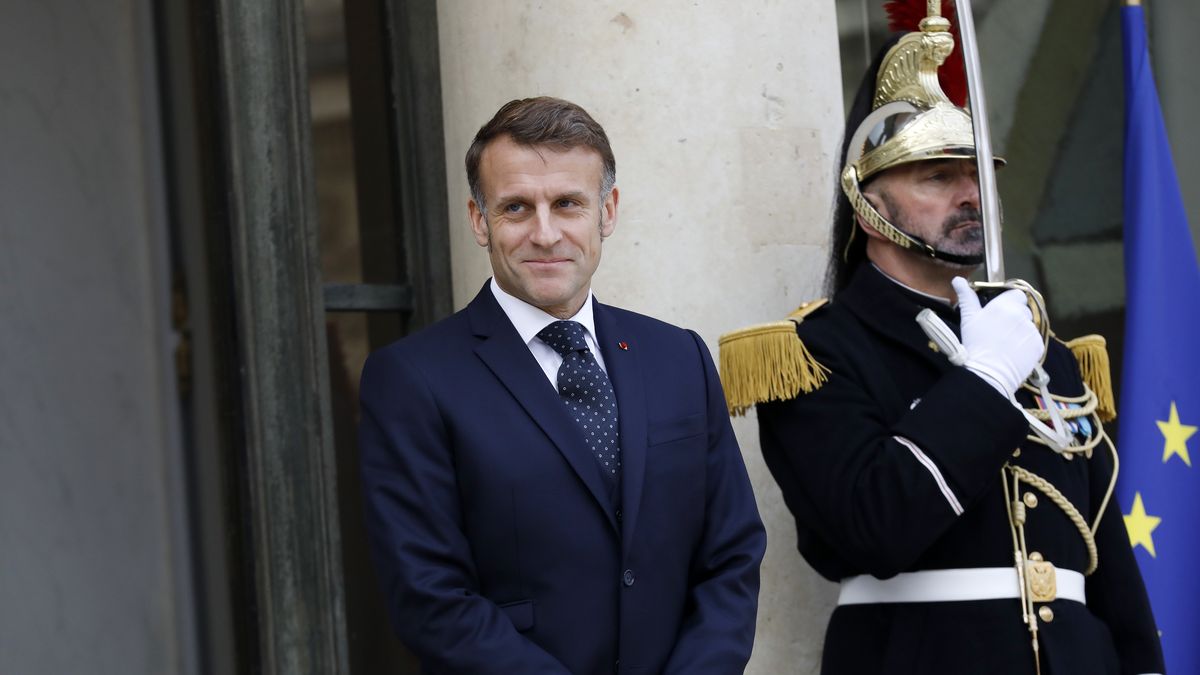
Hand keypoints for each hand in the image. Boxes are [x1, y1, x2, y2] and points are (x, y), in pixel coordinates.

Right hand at [952, 277, 1043, 397]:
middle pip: (1023, 310)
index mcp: (1005, 305)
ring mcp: (1032, 331)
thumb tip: (958, 279)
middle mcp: (1022, 315)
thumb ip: (966, 297)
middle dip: (1015, 317)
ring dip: (1020, 331)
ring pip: (1028, 326)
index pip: (1018, 294)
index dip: (1010, 302)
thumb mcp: (968, 319)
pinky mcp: (1038, 345)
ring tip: (1005, 344)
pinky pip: (1033, 340)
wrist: (987, 373)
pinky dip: (1026, 345)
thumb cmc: (975, 344)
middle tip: (1000, 330)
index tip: (1000, 312)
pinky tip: (1013, 352)